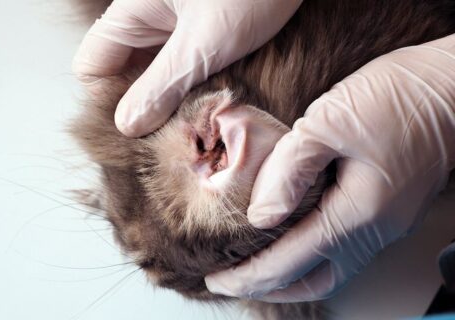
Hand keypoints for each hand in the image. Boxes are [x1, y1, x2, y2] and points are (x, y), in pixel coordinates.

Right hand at [72, 0, 302, 136]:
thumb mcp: (205, 44)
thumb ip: (163, 86)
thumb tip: (129, 125)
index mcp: (132, 11)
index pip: (92, 66)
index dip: (109, 102)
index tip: (142, 128)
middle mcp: (146, 18)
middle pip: (121, 73)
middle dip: (143, 105)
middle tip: (174, 130)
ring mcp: (171, 26)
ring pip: (151, 74)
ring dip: (168, 99)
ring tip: (195, 117)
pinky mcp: (196, 34)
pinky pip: (177, 67)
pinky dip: (188, 87)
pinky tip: (209, 100)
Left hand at [205, 34, 454, 301]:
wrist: (451, 87)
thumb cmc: (397, 97)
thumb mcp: (330, 122)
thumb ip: (289, 171)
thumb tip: (261, 215)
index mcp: (357, 213)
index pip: (291, 260)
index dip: (250, 275)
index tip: (218, 280)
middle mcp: (374, 231)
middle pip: (312, 281)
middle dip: (266, 287)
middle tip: (230, 282)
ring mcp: (384, 225)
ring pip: (330, 273)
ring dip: (290, 278)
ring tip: (256, 273)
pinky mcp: (386, 212)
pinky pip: (343, 252)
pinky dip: (310, 260)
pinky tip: (293, 247)